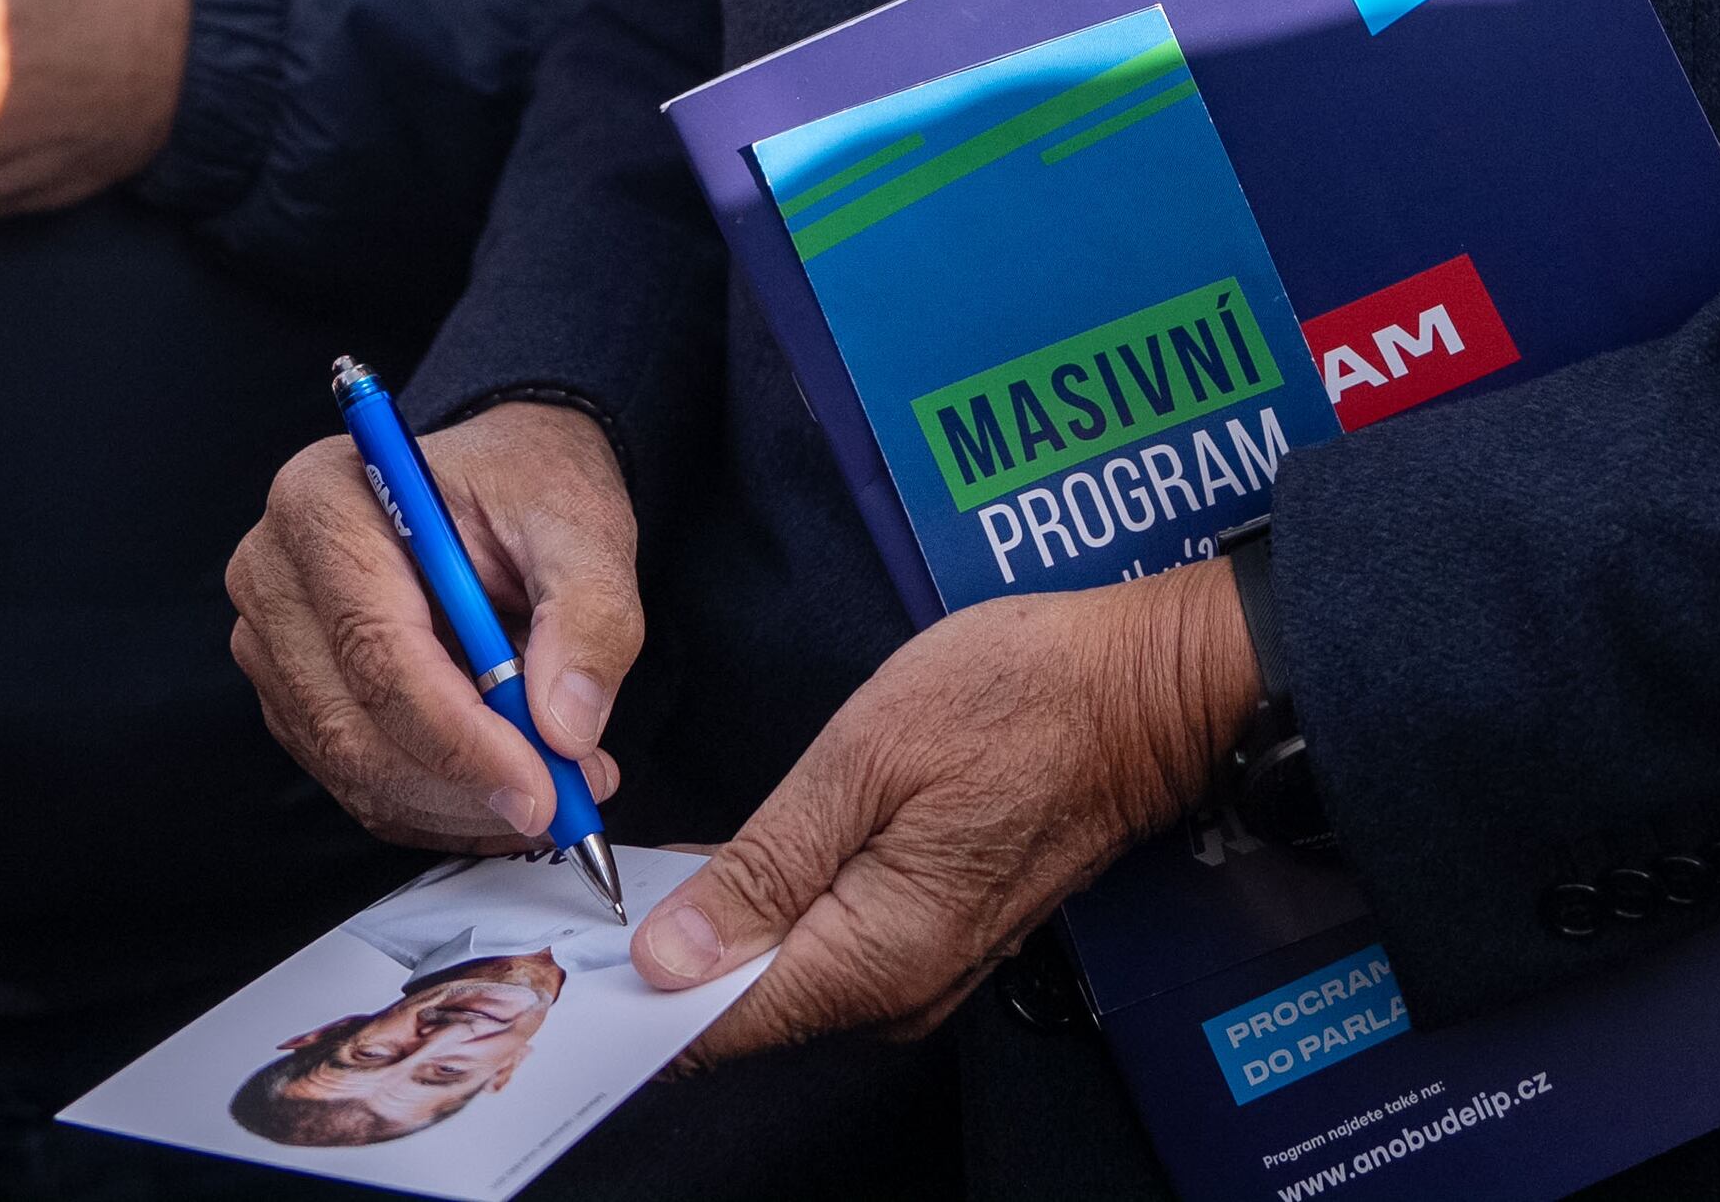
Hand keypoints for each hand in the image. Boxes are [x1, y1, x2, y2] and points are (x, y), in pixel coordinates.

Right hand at [226, 402, 638, 851]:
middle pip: (352, 725)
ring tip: (556, 782)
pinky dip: (439, 805)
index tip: (542, 787)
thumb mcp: (582, 524)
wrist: (499, 485)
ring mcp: (275, 645)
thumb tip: (567, 725)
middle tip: (567, 800)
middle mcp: (275, 576)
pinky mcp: (294, 699)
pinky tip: (504, 786)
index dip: (459, 736)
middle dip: (466, 783)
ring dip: (459, 802)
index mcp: (324, 504)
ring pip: (355, 767)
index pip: (376, 649)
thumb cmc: (524, 488)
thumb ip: (588, 615)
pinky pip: (358, 783)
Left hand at [644, 560, 1255, 1065]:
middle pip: (745, 1009)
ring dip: (717, 932)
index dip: (632, 989)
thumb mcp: (866, 758)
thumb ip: (764, 867)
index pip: (716, 1026)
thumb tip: (669, 960)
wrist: (1148, 693)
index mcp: (872, 960)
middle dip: (665, 957)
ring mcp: (924, 972)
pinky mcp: (938, 938)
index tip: (570, 937)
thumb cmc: (1018, 701)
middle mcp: (897, 994)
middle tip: (600, 876)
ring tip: (654, 863)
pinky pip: (827, 951)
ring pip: (785, 978)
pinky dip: (770, 917)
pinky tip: (735, 863)